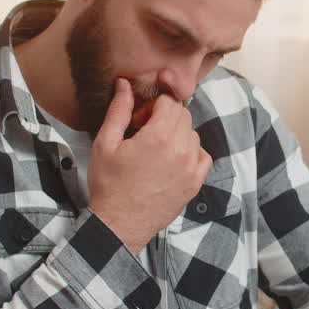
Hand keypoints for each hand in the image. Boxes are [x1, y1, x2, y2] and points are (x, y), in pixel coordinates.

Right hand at [89, 79, 212, 252]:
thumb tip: (124, 84)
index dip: (152, 106)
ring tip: (155, 149)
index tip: (138, 120)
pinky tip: (172, 160)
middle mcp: (181, 151)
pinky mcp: (194, 184)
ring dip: (176, 134)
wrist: (119, 224)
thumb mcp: (105, 144)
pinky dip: (191, 152)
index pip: (170, 102)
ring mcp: (191, 169)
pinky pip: (203, 156)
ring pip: (193, 134)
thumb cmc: (108, 185)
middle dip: (164, 117)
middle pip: (183, 116)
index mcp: (159, 137)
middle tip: (143, 132)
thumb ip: (118, 110)